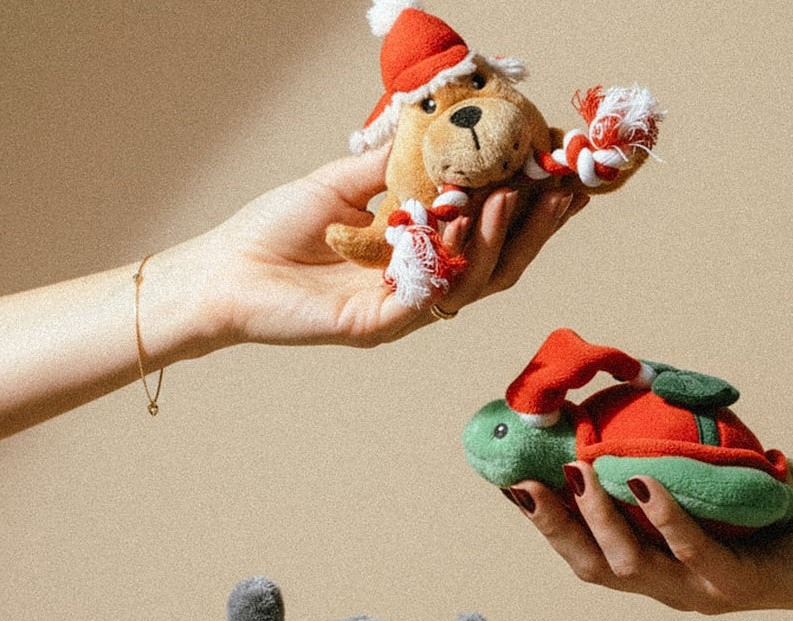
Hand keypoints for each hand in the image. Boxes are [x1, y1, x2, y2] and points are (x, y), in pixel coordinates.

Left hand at [198, 148, 587, 348]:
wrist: (227, 269)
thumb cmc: (277, 228)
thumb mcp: (343, 182)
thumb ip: (395, 163)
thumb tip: (442, 123)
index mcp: (420, 253)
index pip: (489, 233)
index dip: (529, 207)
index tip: (560, 173)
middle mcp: (423, 284)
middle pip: (500, 263)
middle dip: (537, 227)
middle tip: (565, 189)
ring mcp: (406, 309)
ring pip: (476, 282)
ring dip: (503, 238)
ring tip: (517, 195)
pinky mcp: (381, 325)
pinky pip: (432, 295)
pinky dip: (456, 259)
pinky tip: (469, 220)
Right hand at [501, 463, 792, 615]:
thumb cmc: (783, 519)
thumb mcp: (717, 486)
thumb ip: (676, 463)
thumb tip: (637, 403)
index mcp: (659, 567)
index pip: (587, 553)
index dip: (547, 523)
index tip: (512, 485)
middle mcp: (671, 587)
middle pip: (593, 567)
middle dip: (554, 526)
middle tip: (524, 483)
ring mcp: (703, 590)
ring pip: (631, 566)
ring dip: (598, 518)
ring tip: (578, 472)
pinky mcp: (739, 585)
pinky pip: (693, 552)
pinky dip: (666, 516)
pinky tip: (646, 483)